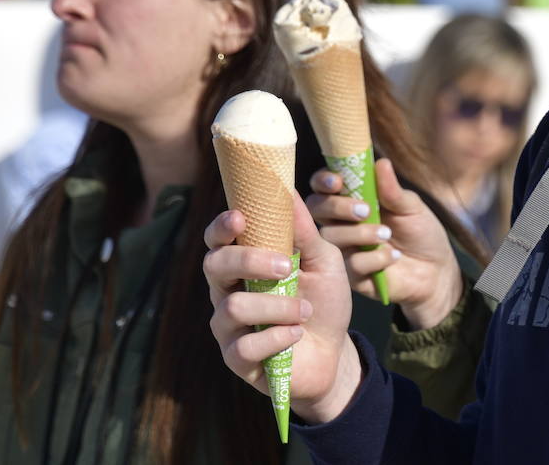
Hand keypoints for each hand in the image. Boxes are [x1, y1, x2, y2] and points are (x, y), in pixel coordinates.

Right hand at [204, 195, 363, 423]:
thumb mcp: (324, 262)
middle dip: (248, 261)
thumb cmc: (324, 301)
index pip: (217, 239)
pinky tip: (296, 335)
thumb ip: (305, 232)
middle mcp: (227, 291)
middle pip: (214, 265)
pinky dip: (277, 337)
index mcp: (244, 263)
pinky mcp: (236, 359)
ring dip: (276, 306)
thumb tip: (288, 190)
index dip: (221, 227)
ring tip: (304, 311)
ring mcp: (228, 326)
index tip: (240, 218)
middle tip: (286, 266)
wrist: (334, 352)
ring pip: (232, 307)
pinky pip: (244, 346)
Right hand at [307, 158, 463, 329]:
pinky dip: (375, 258)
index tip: (337, 182)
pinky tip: (394, 257)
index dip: (323, 181)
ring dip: (360, 233)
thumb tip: (381, 163)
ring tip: (387, 234)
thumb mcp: (411, 207)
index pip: (324, 185)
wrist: (435, 271)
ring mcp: (344, 248)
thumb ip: (392, 190)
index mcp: (353, 199)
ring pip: (331, 236)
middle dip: (337, 207)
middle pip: (317, 208)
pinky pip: (351, 264)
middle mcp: (342, 222)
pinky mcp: (351, 274)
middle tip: (366, 210)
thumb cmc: (421, 232)